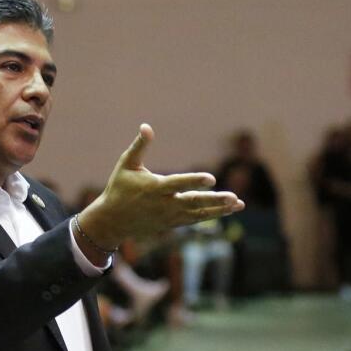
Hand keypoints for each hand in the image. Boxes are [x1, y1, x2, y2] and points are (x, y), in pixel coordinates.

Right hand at [78, 124, 244, 249]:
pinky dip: (211, 215)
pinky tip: (227, 210)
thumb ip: (139, 146)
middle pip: (193, 203)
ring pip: (198, 214)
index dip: (194, 181)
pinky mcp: (172, 224)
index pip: (177, 184)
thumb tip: (146, 126)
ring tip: (238, 204)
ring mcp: (169, 216)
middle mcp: (164, 204)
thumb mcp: (126, 165)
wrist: (112, 221)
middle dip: (214, 201)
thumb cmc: (119, 188)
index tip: (211, 179)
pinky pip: (195, 220)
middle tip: (234, 198)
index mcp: (154, 188)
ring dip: (219, 210)